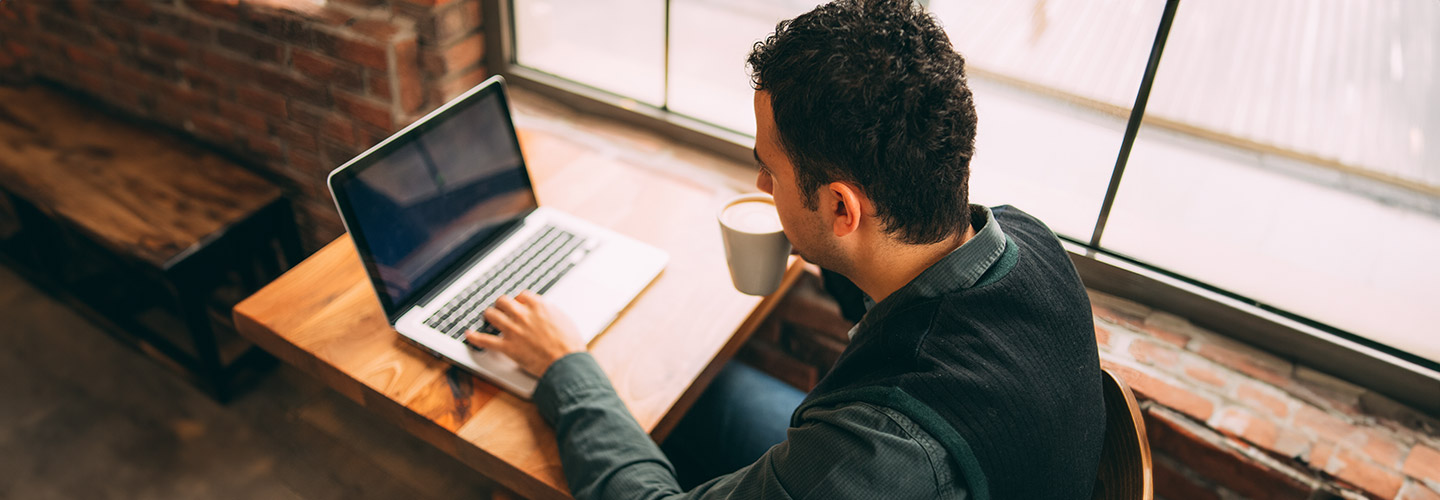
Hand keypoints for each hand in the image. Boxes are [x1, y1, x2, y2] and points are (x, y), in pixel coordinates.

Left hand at [466, 290, 585, 377]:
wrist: (566, 362)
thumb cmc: (569, 344)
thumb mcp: (563, 318)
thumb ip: (549, 312)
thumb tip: (543, 310)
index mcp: (538, 306)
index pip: (521, 295)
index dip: (519, 300)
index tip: (519, 304)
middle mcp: (522, 315)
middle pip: (503, 301)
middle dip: (502, 304)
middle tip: (502, 309)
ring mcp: (513, 330)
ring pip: (492, 315)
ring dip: (489, 315)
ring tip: (489, 317)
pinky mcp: (507, 347)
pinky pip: (485, 340)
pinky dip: (475, 337)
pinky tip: (469, 334)